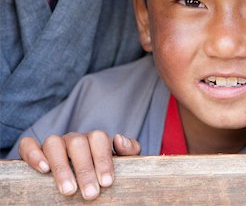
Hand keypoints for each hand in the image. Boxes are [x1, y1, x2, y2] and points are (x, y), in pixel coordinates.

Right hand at [18, 131, 140, 200]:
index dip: (103, 160)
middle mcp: (74, 139)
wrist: (86, 183)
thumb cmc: (103, 174)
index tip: (106, 183)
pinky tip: (42, 169)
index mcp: (95, 139)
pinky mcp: (34, 151)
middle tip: (90, 194)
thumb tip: (119, 138)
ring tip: (69, 191)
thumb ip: (130, 150)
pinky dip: (33, 154)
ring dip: (61, 167)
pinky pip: (28, 144)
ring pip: (53, 143)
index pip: (99, 139)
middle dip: (84, 170)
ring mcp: (54, 143)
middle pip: (77, 143)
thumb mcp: (122, 163)